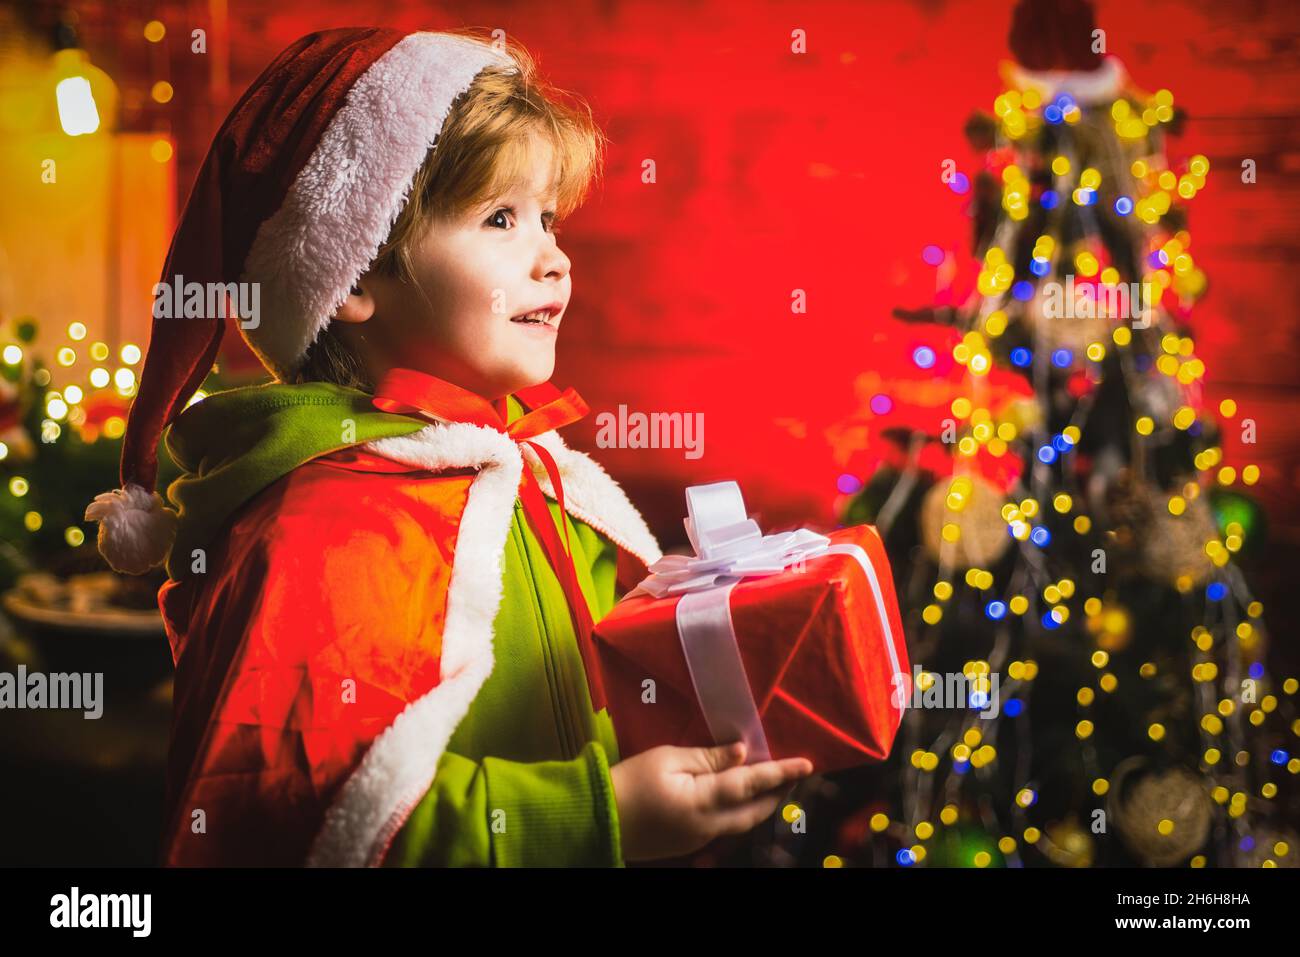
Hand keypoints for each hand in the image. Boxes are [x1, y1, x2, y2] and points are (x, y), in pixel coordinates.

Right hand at [609, 741, 813, 861]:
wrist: (598, 819)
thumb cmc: (630, 781)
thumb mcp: (668, 758)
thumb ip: (708, 757)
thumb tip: (742, 753)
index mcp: (704, 802)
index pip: (752, 784)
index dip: (781, 773)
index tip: (808, 764)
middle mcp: (709, 826)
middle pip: (755, 810)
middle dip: (778, 792)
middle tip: (794, 774)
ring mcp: (699, 839)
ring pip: (742, 822)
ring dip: (761, 804)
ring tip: (774, 785)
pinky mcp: (688, 843)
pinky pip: (725, 827)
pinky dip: (740, 811)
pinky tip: (739, 798)